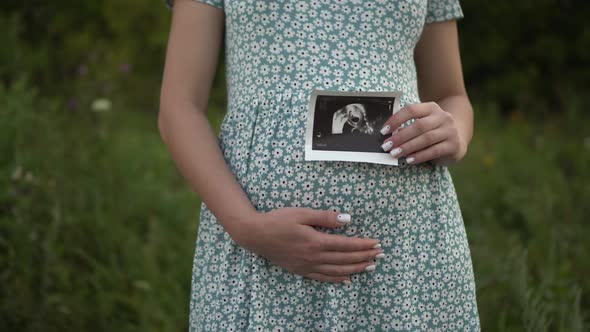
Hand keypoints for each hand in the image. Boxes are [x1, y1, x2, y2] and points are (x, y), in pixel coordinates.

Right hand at [231, 207, 382, 283]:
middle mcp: (314, 257)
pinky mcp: (300, 270)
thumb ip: (325, 217)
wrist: (256, 235)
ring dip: (355, 269)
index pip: (346, 245)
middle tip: (379, 256)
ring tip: (370, 267)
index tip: (376, 244)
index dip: (363, 245)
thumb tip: (347, 219)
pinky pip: (322, 278)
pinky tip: (347, 279)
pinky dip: (337, 279)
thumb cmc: (278, 220)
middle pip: (345, 259)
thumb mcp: (302, 213)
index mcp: (316, 241)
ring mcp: (307, 266)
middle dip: (364, 257)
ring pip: (337, 270)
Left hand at [379, 102, 467, 165]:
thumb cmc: (432, 131)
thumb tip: (388, 136)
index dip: (396, 120)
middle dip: (400, 136)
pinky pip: (434, 151)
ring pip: (426, 138)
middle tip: (386, 146)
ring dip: (408, 147)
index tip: (383, 131)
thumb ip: (408, 126)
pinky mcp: (454, 145)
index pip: (411, 110)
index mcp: (431, 108)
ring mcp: (450, 131)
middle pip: (418, 126)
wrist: (457, 139)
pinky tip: (409, 160)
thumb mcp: (423, 123)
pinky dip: (420, 156)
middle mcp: (442, 117)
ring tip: (395, 154)